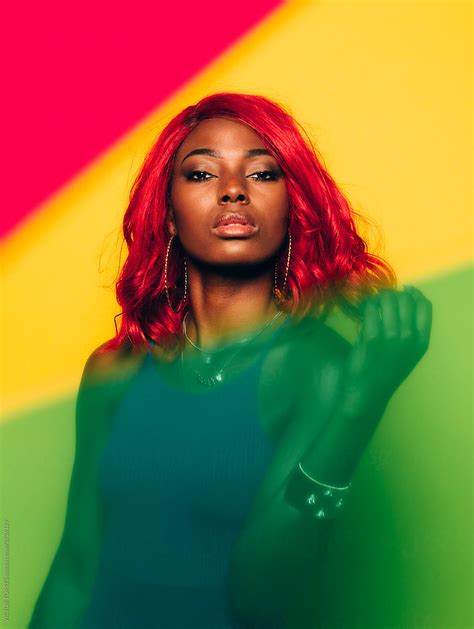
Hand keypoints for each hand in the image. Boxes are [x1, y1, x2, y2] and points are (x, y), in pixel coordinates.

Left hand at [337, 285, 431, 420]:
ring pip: (388, 301)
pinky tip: (364, 309)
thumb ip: (409, 330)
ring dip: (378, 297)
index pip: (425, 307)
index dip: (414, 294)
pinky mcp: (371, 338)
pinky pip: (370, 309)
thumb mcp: (407, 353)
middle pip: (405, 300)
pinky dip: (367, 305)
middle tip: (382, 299)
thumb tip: (400, 299)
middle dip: (392, 294)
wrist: (367, 393)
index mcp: (421, 342)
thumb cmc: (386, 372)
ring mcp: (390, 338)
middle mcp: (409, 338)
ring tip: (372, 304)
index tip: (403, 290)